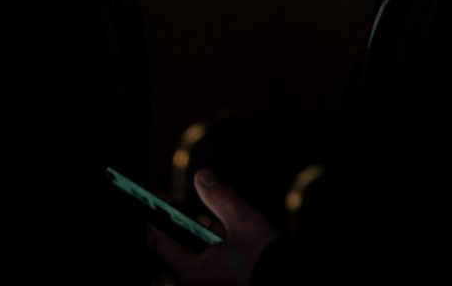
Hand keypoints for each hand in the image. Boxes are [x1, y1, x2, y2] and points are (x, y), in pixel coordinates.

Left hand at [150, 169, 278, 285]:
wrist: (291, 283)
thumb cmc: (268, 262)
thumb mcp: (244, 222)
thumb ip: (220, 197)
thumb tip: (202, 177)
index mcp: (192, 274)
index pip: (160, 241)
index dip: (160, 215)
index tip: (167, 198)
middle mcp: (195, 285)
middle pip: (180, 249)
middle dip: (194, 227)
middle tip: (208, 213)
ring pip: (198, 259)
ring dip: (210, 240)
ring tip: (231, 231)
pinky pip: (211, 269)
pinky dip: (219, 254)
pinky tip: (238, 245)